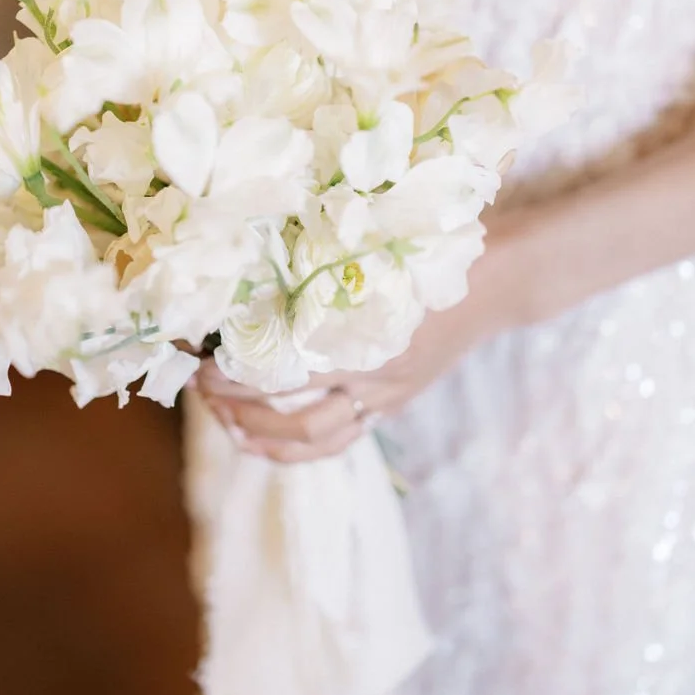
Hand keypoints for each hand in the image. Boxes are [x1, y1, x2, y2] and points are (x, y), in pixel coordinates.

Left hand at [196, 220, 520, 463]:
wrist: (495, 280)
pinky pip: (338, 439)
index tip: (198, 355)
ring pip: (313, 438)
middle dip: (239, 404)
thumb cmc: (431, 250)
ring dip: (262, 434)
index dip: (237, 369)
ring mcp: (384, 396)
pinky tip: (260, 439)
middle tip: (200, 386)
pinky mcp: (391, 404)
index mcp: (366, 335)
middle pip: (293, 414)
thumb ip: (322, 261)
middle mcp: (374, 375)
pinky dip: (295, 447)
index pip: (285, 367)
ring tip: (223, 420)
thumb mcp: (376, 247)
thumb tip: (247, 258)